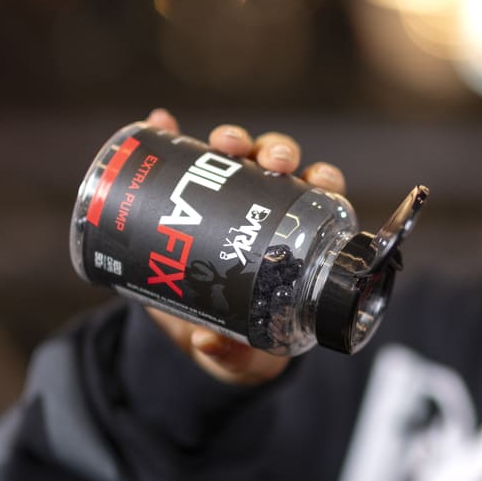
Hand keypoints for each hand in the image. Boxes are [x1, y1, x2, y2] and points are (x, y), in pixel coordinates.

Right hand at [140, 108, 347, 385]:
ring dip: (234, 139)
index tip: (316, 178)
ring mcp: (224, 200)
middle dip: (276, 151)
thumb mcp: (242, 357)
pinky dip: (168, 137)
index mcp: (296, 239)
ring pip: (237, 156)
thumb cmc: (240, 345)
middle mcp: (264, 210)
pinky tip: (158, 123)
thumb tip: (210, 342)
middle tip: (268, 160)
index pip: (320, 198)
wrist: (193, 341)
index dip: (323, 179)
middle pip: (280, 167)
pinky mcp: (183, 199)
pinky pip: (178, 159)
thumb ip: (232, 356)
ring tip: (223, 143)